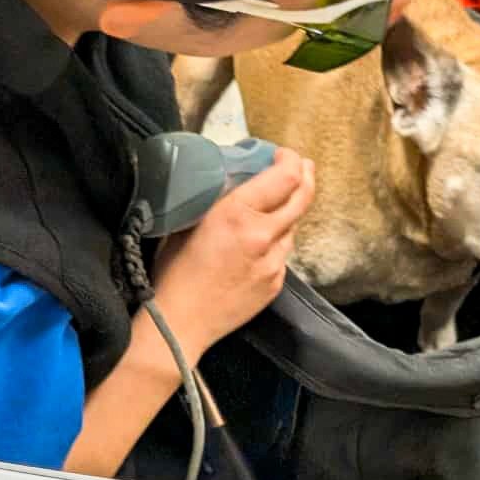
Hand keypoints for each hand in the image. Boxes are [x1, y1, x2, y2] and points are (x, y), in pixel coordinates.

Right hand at [151, 147, 314, 360]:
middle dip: (305, 176)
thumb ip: (218, 199)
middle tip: (302, 167)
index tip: (282, 155)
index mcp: (238, 214)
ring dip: (287, 213)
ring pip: (292, 227)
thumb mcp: (189, 220)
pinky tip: (257, 246)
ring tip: (271, 209)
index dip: (291, 160)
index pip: (286, 177)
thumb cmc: (174, 272)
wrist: (180, 323)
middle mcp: (263, 236)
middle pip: (303, 197)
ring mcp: (274, 263)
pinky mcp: (276, 284)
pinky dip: (275, 243)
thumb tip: (235, 179)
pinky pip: (283, 254)